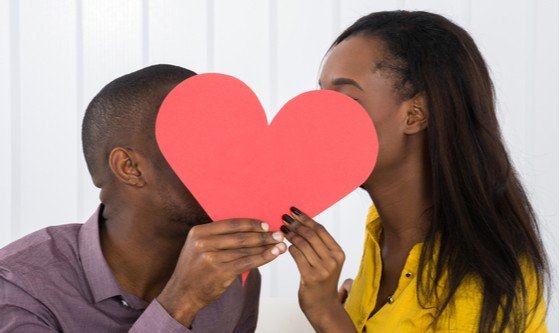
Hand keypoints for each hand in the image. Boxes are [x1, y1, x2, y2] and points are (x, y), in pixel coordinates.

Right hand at [157, 219, 285, 326]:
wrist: (183, 293)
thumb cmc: (195, 269)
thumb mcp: (198, 246)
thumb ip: (218, 237)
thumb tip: (250, 230)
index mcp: (199, 232)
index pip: (231, 224)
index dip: (250, 224)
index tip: (265, 224)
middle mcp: (204, 243)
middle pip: (241, 236)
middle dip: (263, 235)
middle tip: (278, 233)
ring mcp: (211, 258)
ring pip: (246, 250)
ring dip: (266, 246)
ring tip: (280, 244)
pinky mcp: (220, 272)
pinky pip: (247, 262)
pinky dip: (263, 257)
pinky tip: (274, 254)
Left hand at [281, 207, 354, 332]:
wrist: (323, 306)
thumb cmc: (322, 281)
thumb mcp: (327, 261)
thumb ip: (319, 245)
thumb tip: (302, 222)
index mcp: (338, 253)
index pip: (320, 230)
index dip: (306, 218)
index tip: (294, 210)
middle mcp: (333, 260)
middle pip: (311, 235)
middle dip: (296, 224)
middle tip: (284, 217)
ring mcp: (323, 269)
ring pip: (303, 244)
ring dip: (290, 234)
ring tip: (282, 229)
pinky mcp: (311, 277)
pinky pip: (297, 256)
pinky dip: (289, 247)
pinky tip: (284, 244)